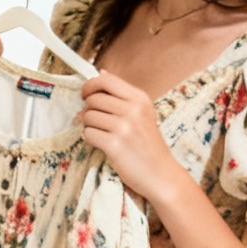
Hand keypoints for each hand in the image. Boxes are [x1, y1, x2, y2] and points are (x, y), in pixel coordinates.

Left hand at [77, 72, 189, 203]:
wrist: (160, 173)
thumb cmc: (148, 144)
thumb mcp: (142, 113)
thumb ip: (121, 95)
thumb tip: (101, 73)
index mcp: (139, 98)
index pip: (105, 80)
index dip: (90, 86)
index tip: (86, 95)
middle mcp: (133, 110)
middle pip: (93, 99)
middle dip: (89, 110)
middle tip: (97, 121)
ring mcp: (124, 127)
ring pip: (88, 116)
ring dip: (89, 126)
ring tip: (103, 134)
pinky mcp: (114, 145)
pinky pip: (88, 134)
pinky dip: (90, 139)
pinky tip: (101, 144)